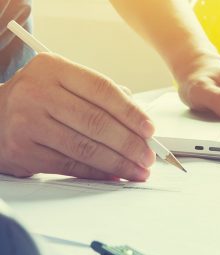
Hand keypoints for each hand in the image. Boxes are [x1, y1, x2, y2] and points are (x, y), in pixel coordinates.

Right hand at [0, 53, 155, 180]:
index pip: (102, 90)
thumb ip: (100, 97)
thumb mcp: (65, 84)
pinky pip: (71, 165)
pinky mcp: (24, 151)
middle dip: (129, 143)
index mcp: (54, 69)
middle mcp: (39, 93)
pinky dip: (98, 173)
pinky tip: (115, 175)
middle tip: (148, 156)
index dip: (131, 112)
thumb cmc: (39, 99)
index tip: (150, 130)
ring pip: (85, 148)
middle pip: (96, 122)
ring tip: (138, 170)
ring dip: (118, 163)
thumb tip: (137, 120)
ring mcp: (28, 122)